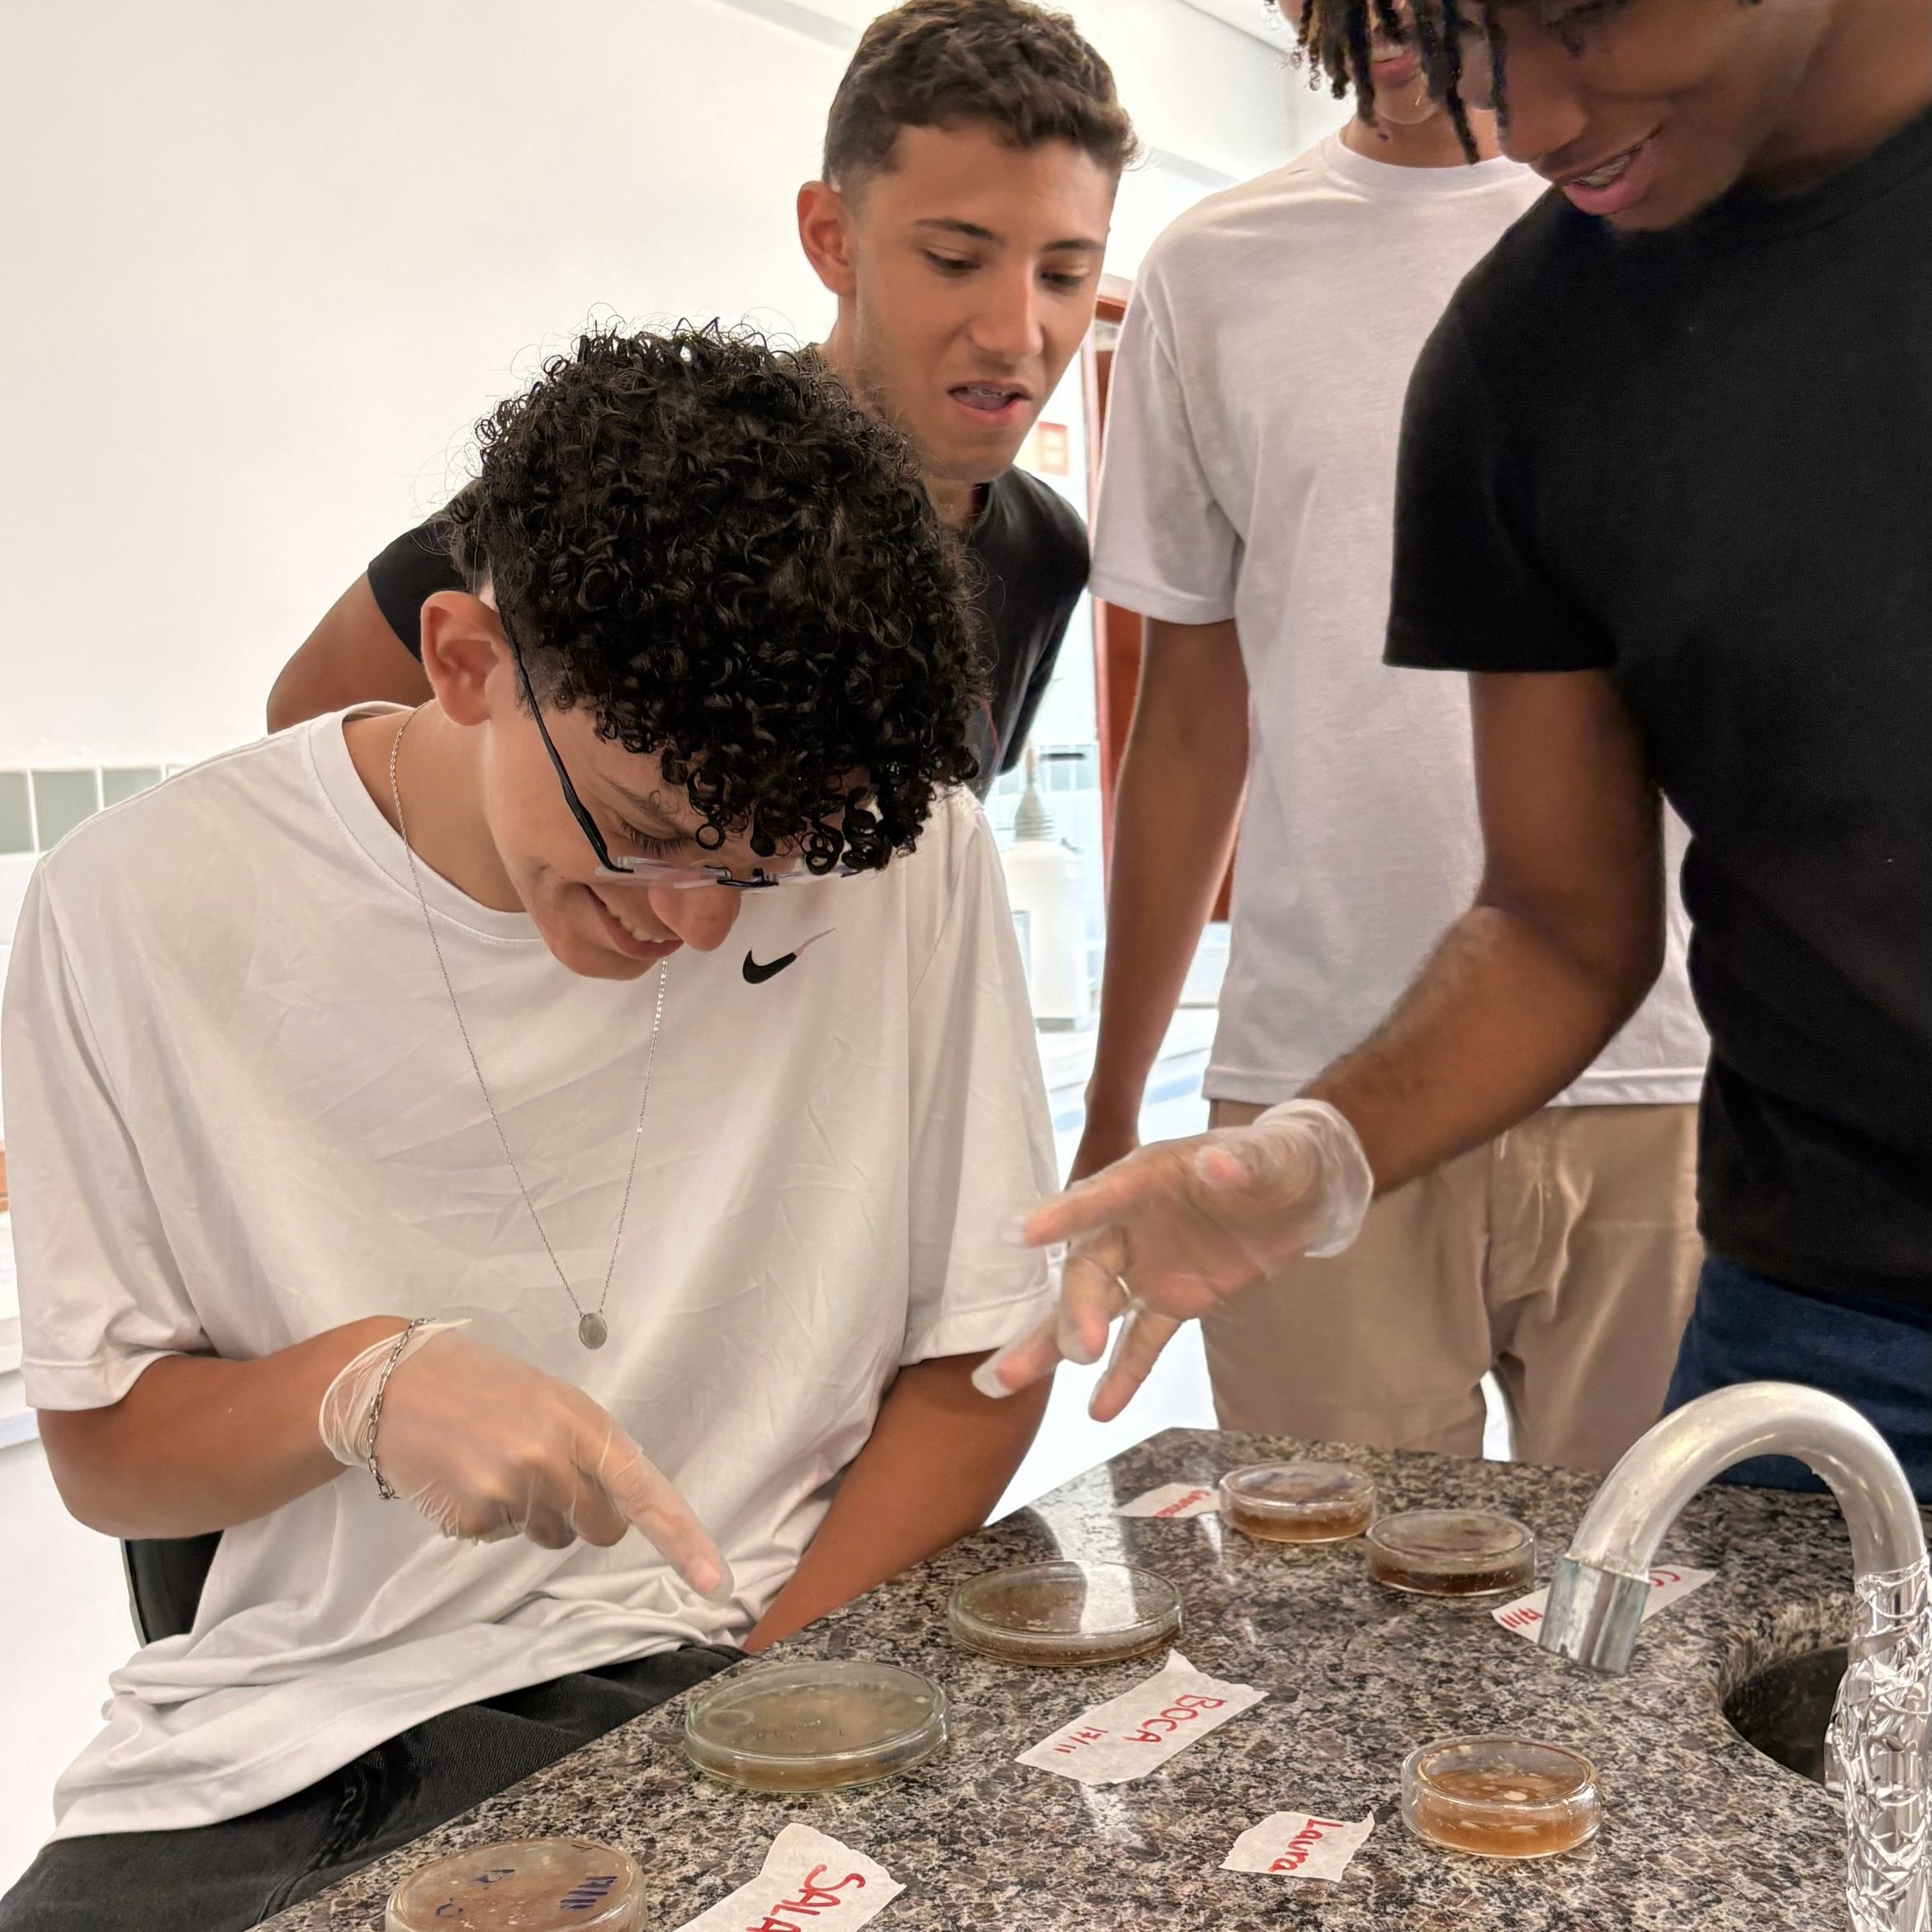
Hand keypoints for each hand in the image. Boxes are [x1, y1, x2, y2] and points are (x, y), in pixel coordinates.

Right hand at [319, 1326, 730, 1597]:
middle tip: (546, 1472)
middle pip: (600, 1529)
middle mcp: (555, 1458)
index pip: (646, 1491)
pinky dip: (487, 1516)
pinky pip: (500, 1536)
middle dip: (585, 1516)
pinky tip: (464, 1474)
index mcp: (584, 1423)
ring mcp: (513, 1489)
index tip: (717, 1584)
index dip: (684, 1540)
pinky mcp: (475, 1514)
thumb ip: (589, 1449)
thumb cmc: (483, 1385)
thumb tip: (619, 1504)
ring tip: (493, 1460)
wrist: (396, 1382)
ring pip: (549, 1536)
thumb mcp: (551, 1400)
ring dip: (530, 1513)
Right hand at [973, 1100, 1373, 1421]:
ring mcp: (1148, 1267)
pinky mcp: (1173, 1302)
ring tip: (1006, 1381)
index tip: (1026, 1235)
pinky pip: (1142, 1342)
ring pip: (1094, 1309)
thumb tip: (1216, 1166)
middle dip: (1075, 1307)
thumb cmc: (1276, 1160)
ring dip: (1057, 1343)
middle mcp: (1131, 1224)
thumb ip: (1242, 1163)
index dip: (1065, 1214)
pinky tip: (1099, 1411)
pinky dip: (1123, 1375)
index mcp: (1146, 1179)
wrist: (1302, 1192)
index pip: (1099, 1197)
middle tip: (1077, 1348)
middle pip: (1088, 1267)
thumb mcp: (1270, 1156)